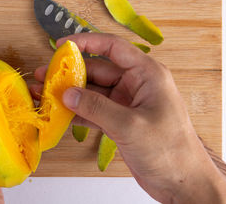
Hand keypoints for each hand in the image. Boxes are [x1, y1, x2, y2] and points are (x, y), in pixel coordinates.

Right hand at [31, 33, 225, 203]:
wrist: (182, 183)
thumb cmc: (169, 151)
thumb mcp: (130, 125)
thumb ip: (96, 107)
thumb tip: (67, 94)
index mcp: (146, 75)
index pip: (113, 48)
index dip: (87, 42)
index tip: (62, 45)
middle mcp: (135, 85)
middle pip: (98, 71)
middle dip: (70, 72)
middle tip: (44, 75)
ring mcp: (126, 103)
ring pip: (92, 92)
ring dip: (69, 94)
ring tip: (44, 94)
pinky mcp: (119, 120)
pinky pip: (94, 110)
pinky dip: (77, 112)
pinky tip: (58, 113)